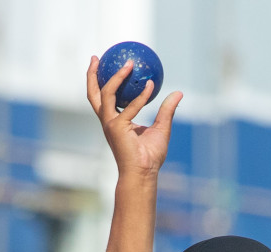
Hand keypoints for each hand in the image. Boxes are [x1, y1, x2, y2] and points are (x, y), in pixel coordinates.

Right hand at [86, 56, 181, 179]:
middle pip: (93, 94)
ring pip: (106, 94)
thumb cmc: (150, 157)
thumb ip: (166, 110)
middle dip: (92, 75)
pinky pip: (130, 107)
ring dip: (116, 77)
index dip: (102, 82)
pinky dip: (141, 96)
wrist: (144, 174)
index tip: (106, 65)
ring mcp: (110, 124)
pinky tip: (150, 85)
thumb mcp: (161, 128)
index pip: (104, 98)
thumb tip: (178, 93)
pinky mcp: (117, 128)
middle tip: (97, 57)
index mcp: (115, 122)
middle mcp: (109, 121)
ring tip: (128, 64)